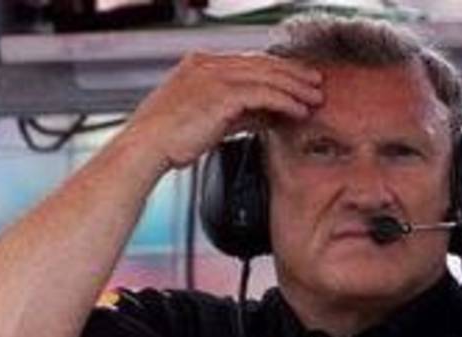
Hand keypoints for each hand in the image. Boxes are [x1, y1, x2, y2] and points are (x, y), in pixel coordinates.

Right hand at [123, 52, 323, 168]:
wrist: (145, 149)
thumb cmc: (169, 141)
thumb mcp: (206, 120)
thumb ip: (234, 113)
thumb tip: (262, 116)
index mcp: (199, 65)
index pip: (248, 62)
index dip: (275, 71)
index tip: (296, 81)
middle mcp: (207, 64)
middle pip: (261, 64)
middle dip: (292, 73)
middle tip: (316, 82)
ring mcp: (214, 76)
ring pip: (267, 76)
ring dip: (295, 86)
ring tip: (316, 96)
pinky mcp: (221, 94)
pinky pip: (264, 94)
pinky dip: (285, 101)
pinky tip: (300, 110)